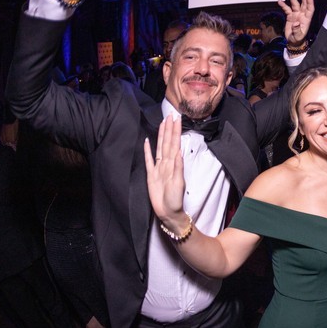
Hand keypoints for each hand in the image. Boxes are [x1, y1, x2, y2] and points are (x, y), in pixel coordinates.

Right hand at [144, 115, 185, 229]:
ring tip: (162, 124)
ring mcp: (158, 168)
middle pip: (167, 142)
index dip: (175, 131)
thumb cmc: (175, 200)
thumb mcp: (179, 183)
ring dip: (161, 136)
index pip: (174, 144)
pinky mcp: (151, 175)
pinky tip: (147, 141)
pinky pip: (148, 160)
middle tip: (170, 115)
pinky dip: (147, 151)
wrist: (168, 212)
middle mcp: (166, 164)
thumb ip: (178, 167)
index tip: (176, 119)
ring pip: (159, 148)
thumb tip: (178, 151)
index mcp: (174, 165)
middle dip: (169, 129)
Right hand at [279, 0, 313, 44]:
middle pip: (304, 4)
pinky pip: (287, 9)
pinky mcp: (290, 16)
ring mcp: (296, 14)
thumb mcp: (298, 36)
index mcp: (306, 19)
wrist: (292, 41)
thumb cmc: (297, 39)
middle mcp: (302, 15)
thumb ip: (297, 30)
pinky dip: (283, 5)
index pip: (310, 9)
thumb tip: (296, 23)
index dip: (310, 2)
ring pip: (295, 4)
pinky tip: (280, 1)